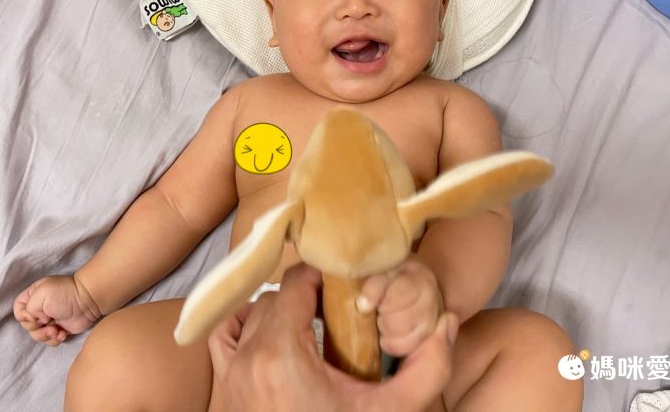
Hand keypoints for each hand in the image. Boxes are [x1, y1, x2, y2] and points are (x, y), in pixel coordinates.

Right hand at [13, 275, 100, 345]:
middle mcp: (39, 309)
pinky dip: (54, 340)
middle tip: (49, 323)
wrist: (87, 301)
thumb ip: (28, 309)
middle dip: (36, 328)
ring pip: (37, 336)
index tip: (35, 316)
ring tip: (57, 331)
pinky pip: (49, 340)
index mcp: (33, 297)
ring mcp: (49, 320)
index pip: (18, 311)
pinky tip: (63, 334)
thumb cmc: (64, 294)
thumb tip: (35, 321)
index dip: (24, 317)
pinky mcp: (59, 329)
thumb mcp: (41, 295)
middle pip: (27, 326)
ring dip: (45, 336)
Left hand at [208, 263, 457, 411]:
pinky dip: (244, 329)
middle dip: (307, 298)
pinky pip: (224, 340)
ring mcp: (230, 376)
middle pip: (274, 298)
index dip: (324, 277)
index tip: (346, 289)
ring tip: (310, 328)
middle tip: (338, 313)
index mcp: (282, 354)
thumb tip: (446, 322)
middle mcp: (248, 359)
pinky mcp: (224, 392)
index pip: (295, 283)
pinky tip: (272, 339)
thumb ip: (428, 368)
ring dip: (278, 313)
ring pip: (250, 316)